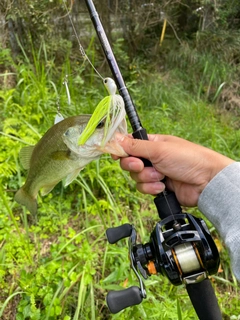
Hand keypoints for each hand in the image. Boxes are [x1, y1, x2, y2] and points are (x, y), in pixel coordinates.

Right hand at [114, 134, 233, 205]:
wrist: (205, 182)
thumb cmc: (187, 158)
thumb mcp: (158, 149)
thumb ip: (135, 146)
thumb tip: (115, 138)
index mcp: (152, 143)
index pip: (129, 145)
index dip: (121, 151)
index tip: (116, 155)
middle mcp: (152, 158)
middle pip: (129, 163)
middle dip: (135, 167)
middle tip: (142, 166)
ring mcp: (155, 173)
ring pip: (136, 178)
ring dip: (147, 179)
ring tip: (161, 176)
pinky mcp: (158, 187)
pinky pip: (144, 189)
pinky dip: (152, 188)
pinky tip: (163, 187)